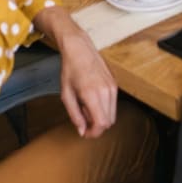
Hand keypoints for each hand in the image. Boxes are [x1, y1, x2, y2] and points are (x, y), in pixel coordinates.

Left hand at [35, 6, 116, 136]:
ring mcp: (112, 87)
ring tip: (86, 108)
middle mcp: (106, 91)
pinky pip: (113, 104)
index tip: (85, 133)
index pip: (101, 124)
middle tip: (83, 120)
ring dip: (101, 117)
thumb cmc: (70, 70)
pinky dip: (104, 108)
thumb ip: (75, 115)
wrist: (80, 49)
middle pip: (109, 122)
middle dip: (97, 126)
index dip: (93, 133)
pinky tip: (92, 100)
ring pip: (113, 114)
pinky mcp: (115, 83)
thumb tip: (82, 130)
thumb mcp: (66, 95)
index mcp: (92, 94)